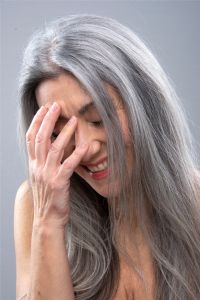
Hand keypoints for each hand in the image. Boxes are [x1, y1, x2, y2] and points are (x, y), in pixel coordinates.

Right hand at [26, 102, 88, 228]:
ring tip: (73, 120)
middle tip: (56, 106)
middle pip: (40, 138)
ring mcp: (48, 174)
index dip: (36, 122)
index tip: (43, 109)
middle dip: (48, 120)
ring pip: (54, 148)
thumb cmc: (47, 198)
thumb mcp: (41, 177)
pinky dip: (77, 153)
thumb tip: (50, 148)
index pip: (31, 138)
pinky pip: (69, 165)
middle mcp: (38, 167)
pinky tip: (86, 144)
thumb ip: (43, 162)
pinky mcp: (59, 182)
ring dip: (64, 132)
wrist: (47, 219)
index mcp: (33, 164)